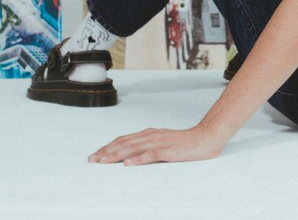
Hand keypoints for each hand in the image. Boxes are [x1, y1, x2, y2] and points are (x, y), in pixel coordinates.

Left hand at [88, 126, 223, 164]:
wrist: (205, 138)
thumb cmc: (184, 143)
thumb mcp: (162, 142)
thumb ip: (148, 147)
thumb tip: (130, 156)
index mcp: (149, 134)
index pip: (123, 139)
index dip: (108, 146)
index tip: (95, 155)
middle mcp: (151, 135)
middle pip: (123, 143)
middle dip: (106, 151)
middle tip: (92, 160)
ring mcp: (159, 142)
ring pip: (133, 148)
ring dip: (116, 155)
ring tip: (103, 161)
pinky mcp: (168, 150)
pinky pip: (150, 155)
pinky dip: (137, 159)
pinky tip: (128, 164)